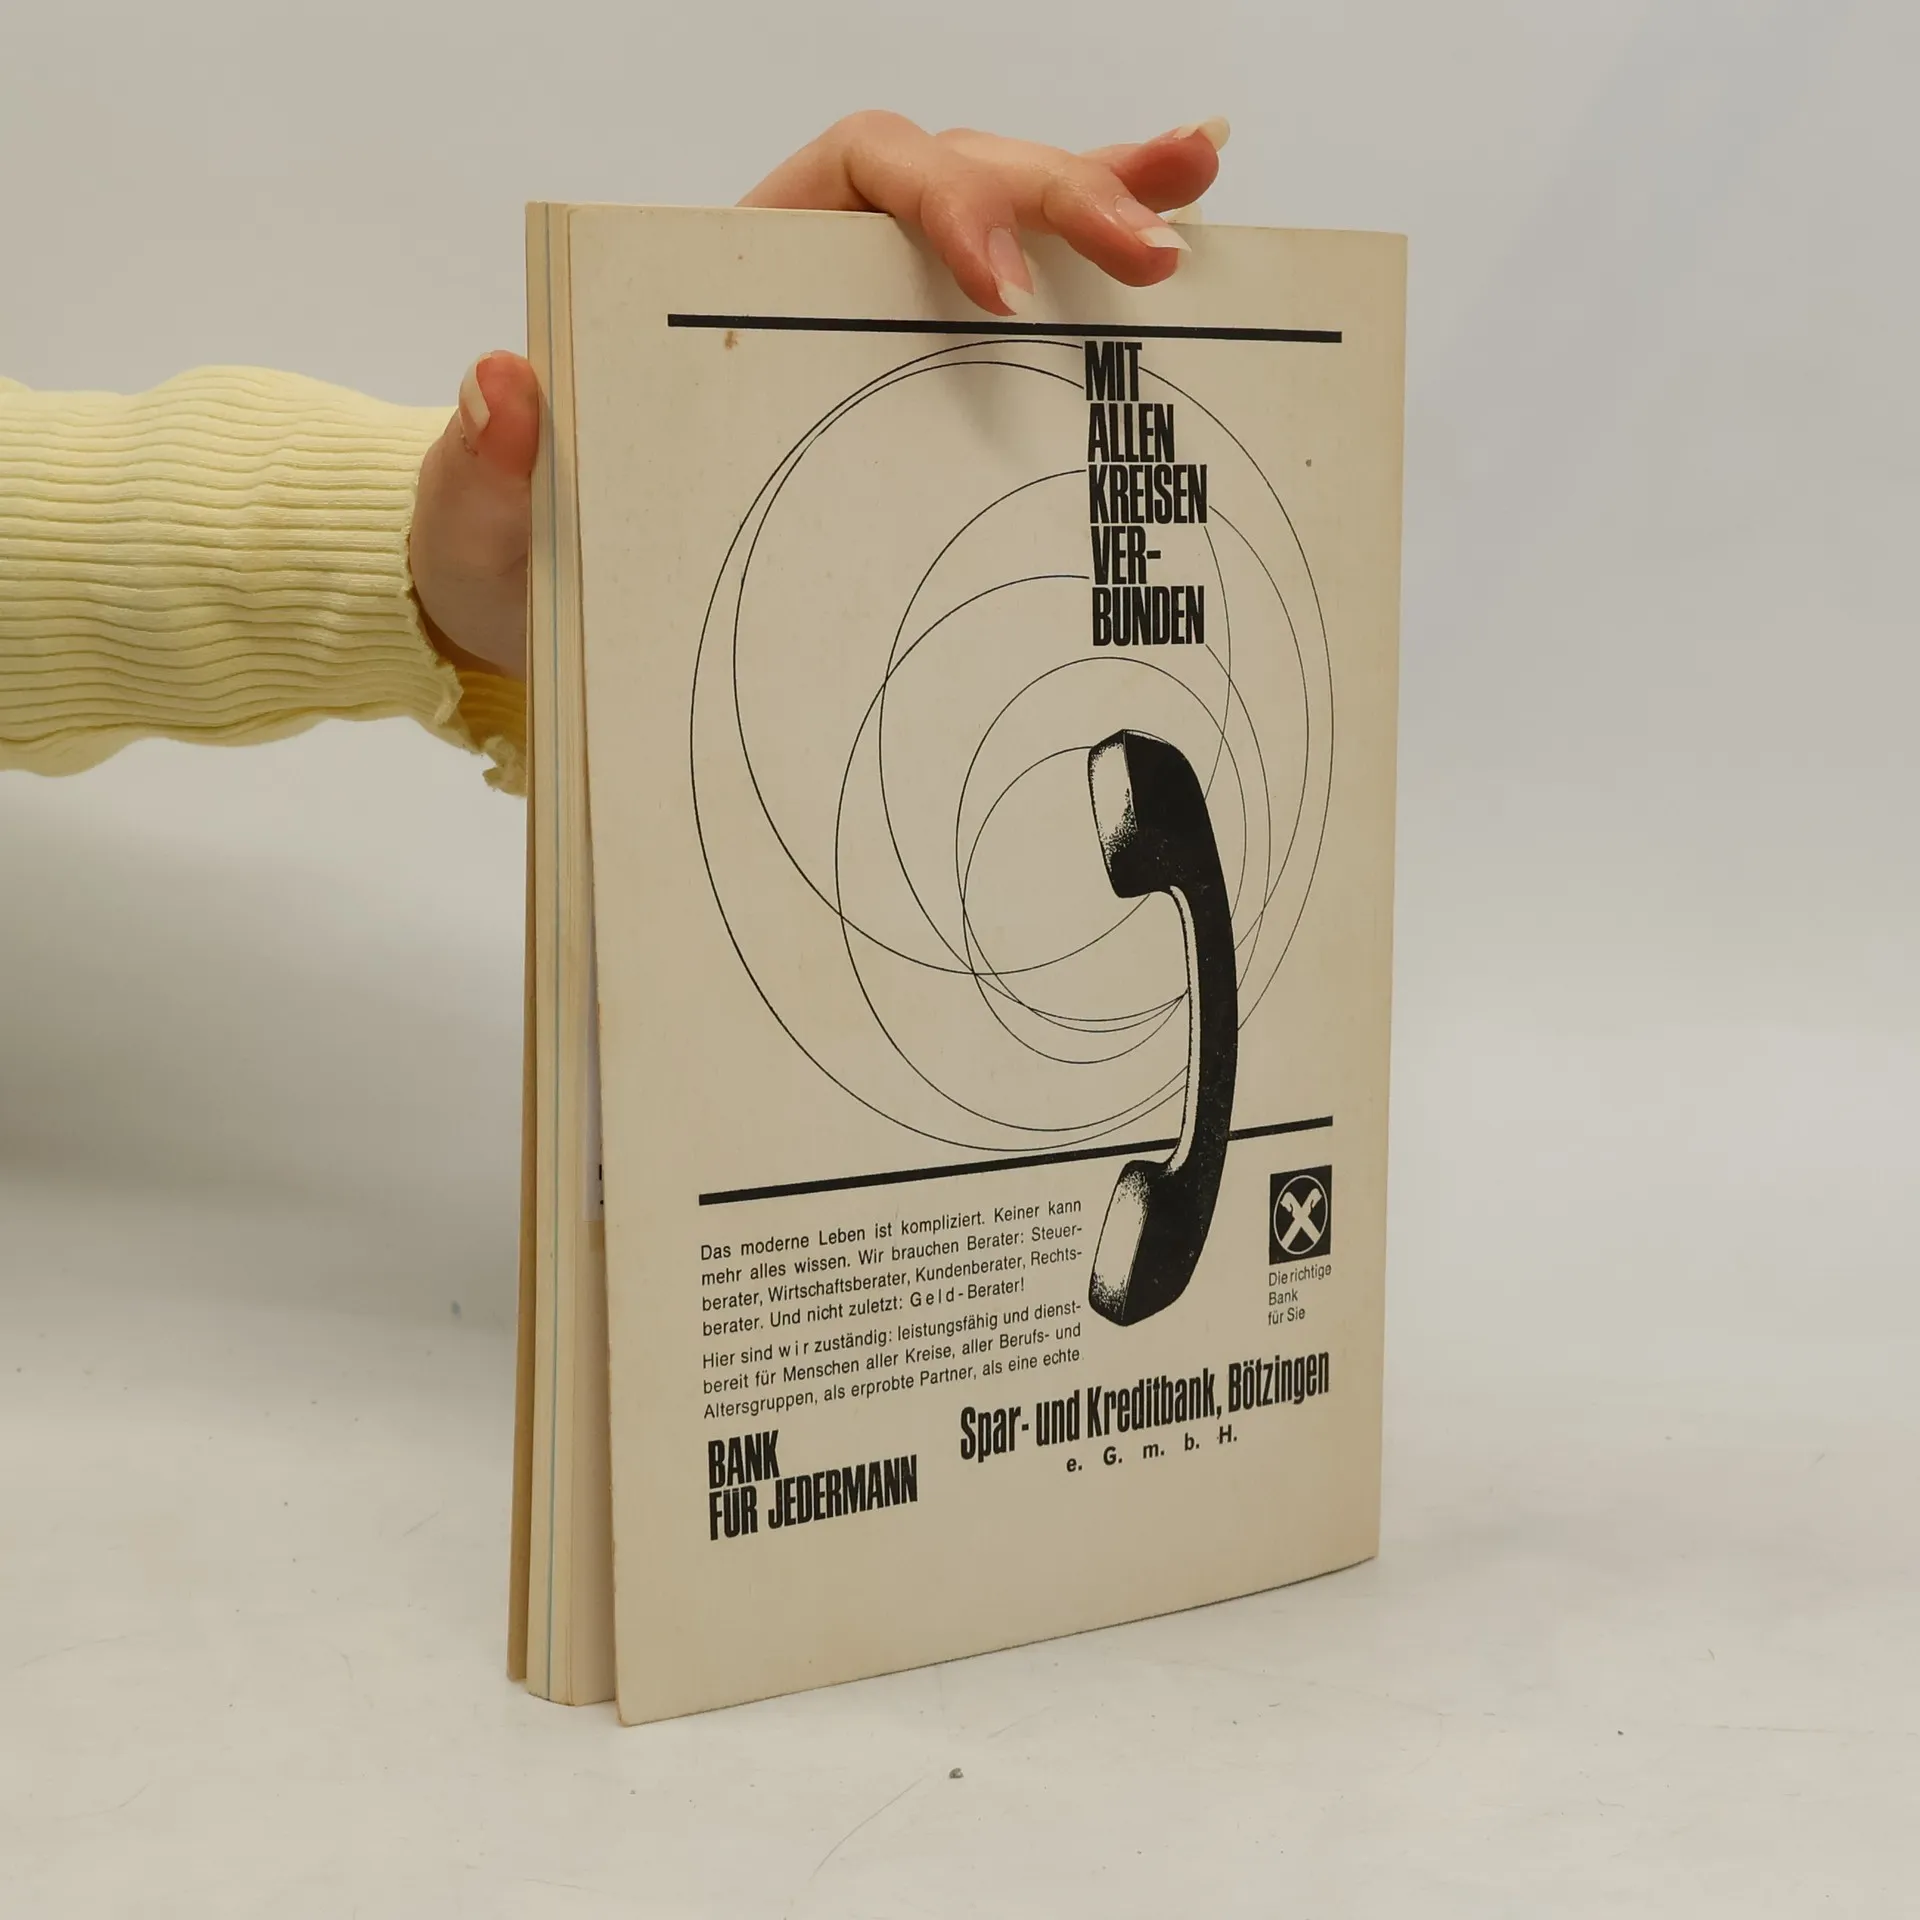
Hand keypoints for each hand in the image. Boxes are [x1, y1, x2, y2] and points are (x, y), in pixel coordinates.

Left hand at [409, 113, 1228, 680]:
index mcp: (724, 271)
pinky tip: (1178, 239)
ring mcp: (861, 323)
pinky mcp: (902, 383)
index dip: (941, 203)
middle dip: (1059, 198)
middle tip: (1153, 257)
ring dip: (1102, 193)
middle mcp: (806, 274)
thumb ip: (492, 460)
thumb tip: (506, 378)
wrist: (536, 598)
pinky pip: (1005, 308)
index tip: (1000, 291)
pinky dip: (1084, 271)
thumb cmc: (517, 549)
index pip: (857, 173)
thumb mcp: (484, 516)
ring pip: (996, 220)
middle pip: (954, 176)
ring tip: (1198, 182)